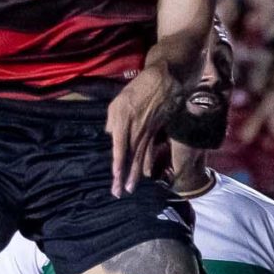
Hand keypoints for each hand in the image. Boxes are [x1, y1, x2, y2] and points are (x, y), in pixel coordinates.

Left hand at [104, 67, 177, 195]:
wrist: (163, 80)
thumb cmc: (138, 88)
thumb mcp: (117, 101)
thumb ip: (112, 120)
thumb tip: (110, 134)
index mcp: (123, 122)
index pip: (119, 149)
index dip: (118, 165)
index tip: (116, 178)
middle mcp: (135, 131)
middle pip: (129, 158)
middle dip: (124, 177)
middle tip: (119, 193)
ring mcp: (147, 132)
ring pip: (140, 157)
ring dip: (134, 175)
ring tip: (130, 189)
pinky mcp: (155, 131)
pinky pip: (150, 150)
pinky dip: (146, 162)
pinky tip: (144, 173)